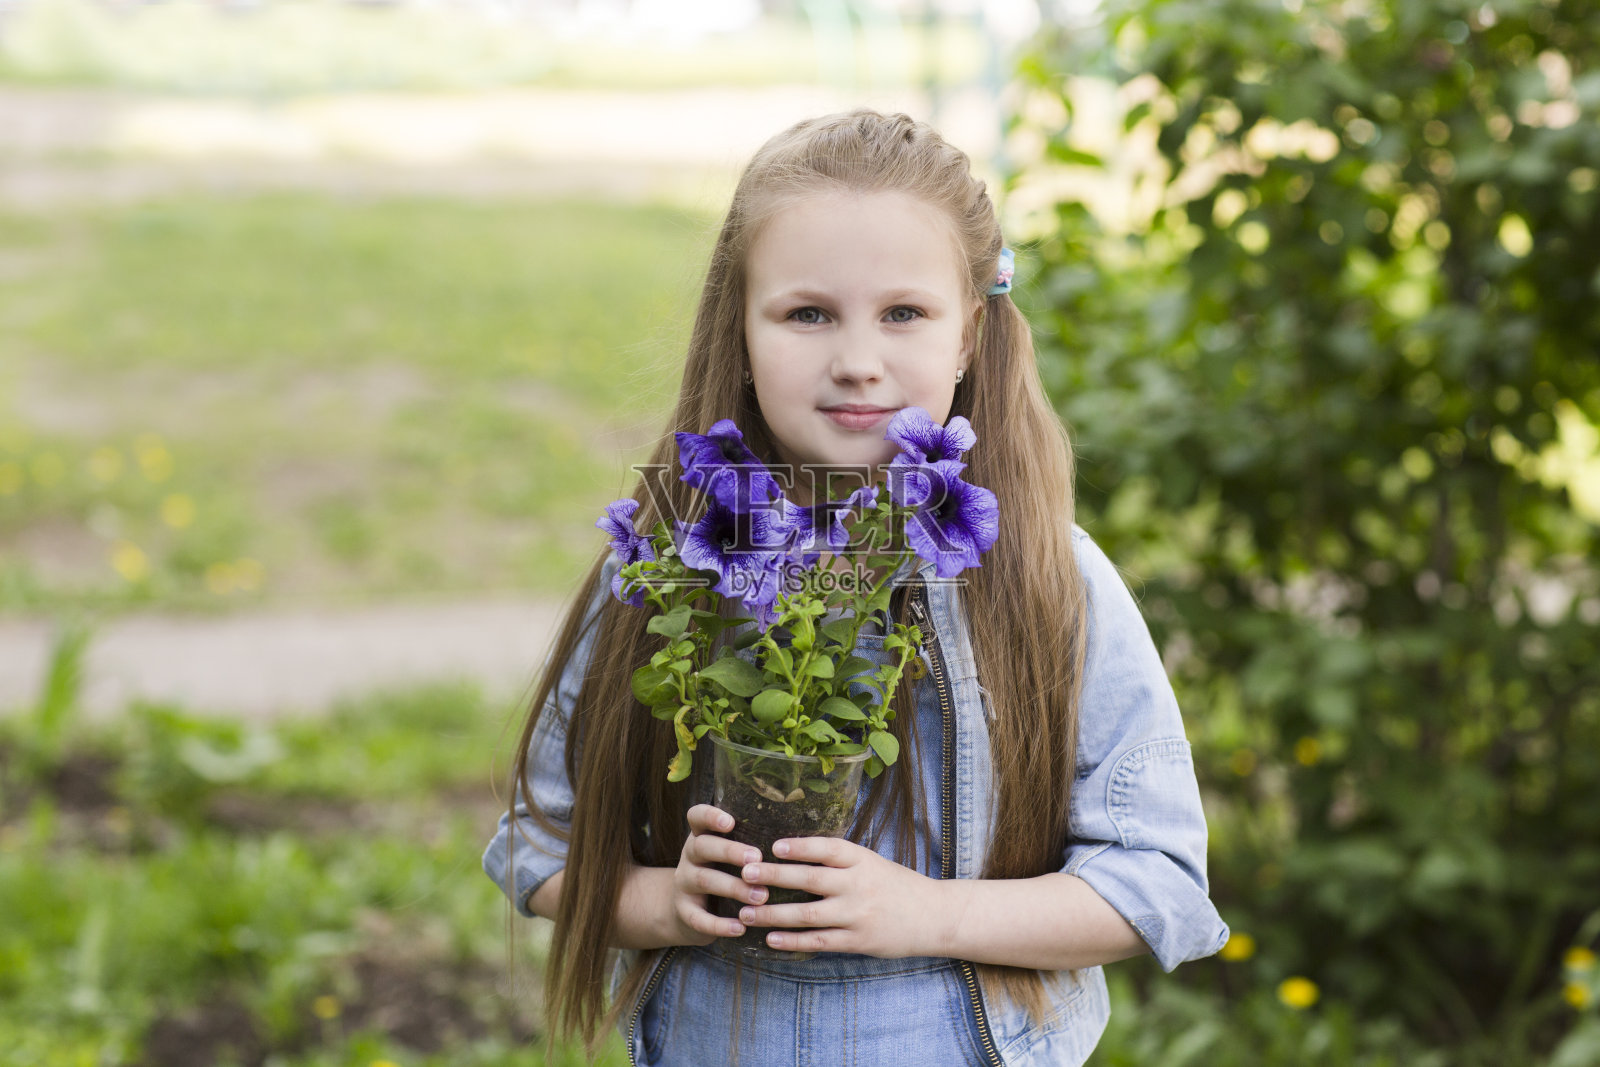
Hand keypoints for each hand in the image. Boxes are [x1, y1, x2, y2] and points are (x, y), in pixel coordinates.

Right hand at [669, 804, 771, 944]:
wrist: (684, 910)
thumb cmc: (720, 873)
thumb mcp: (726, 855)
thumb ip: (749, 844)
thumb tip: (798, 838)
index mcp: (701, 836)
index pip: (697, 816)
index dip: (710, 816)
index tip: (730, 822)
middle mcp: (690, 856)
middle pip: (703, 846)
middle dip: (730, 851)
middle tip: (757, 857)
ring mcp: (684, 883)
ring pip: (705, 880)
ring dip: (734, 888)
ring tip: (761, 896)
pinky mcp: (684, 912)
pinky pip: (699, 918)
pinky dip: (720, 925)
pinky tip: (740, 928)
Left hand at [734, 836, 953, 956]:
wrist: (933, 916)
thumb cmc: (896, 885)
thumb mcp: (871, 862)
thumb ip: (839, 860)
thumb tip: (793, 853)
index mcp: (861, 860)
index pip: (826, 849)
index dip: (799, 847)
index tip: (772, 846)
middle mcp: (858, 885)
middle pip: (810, 879)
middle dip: (774, 876)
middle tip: (744, 873)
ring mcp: (858, 915)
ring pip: (808, 914)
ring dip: (773, 914)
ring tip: (745, 913)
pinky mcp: (858, 941)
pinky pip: (819, 941)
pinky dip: (793, 940)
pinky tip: (771, 939)